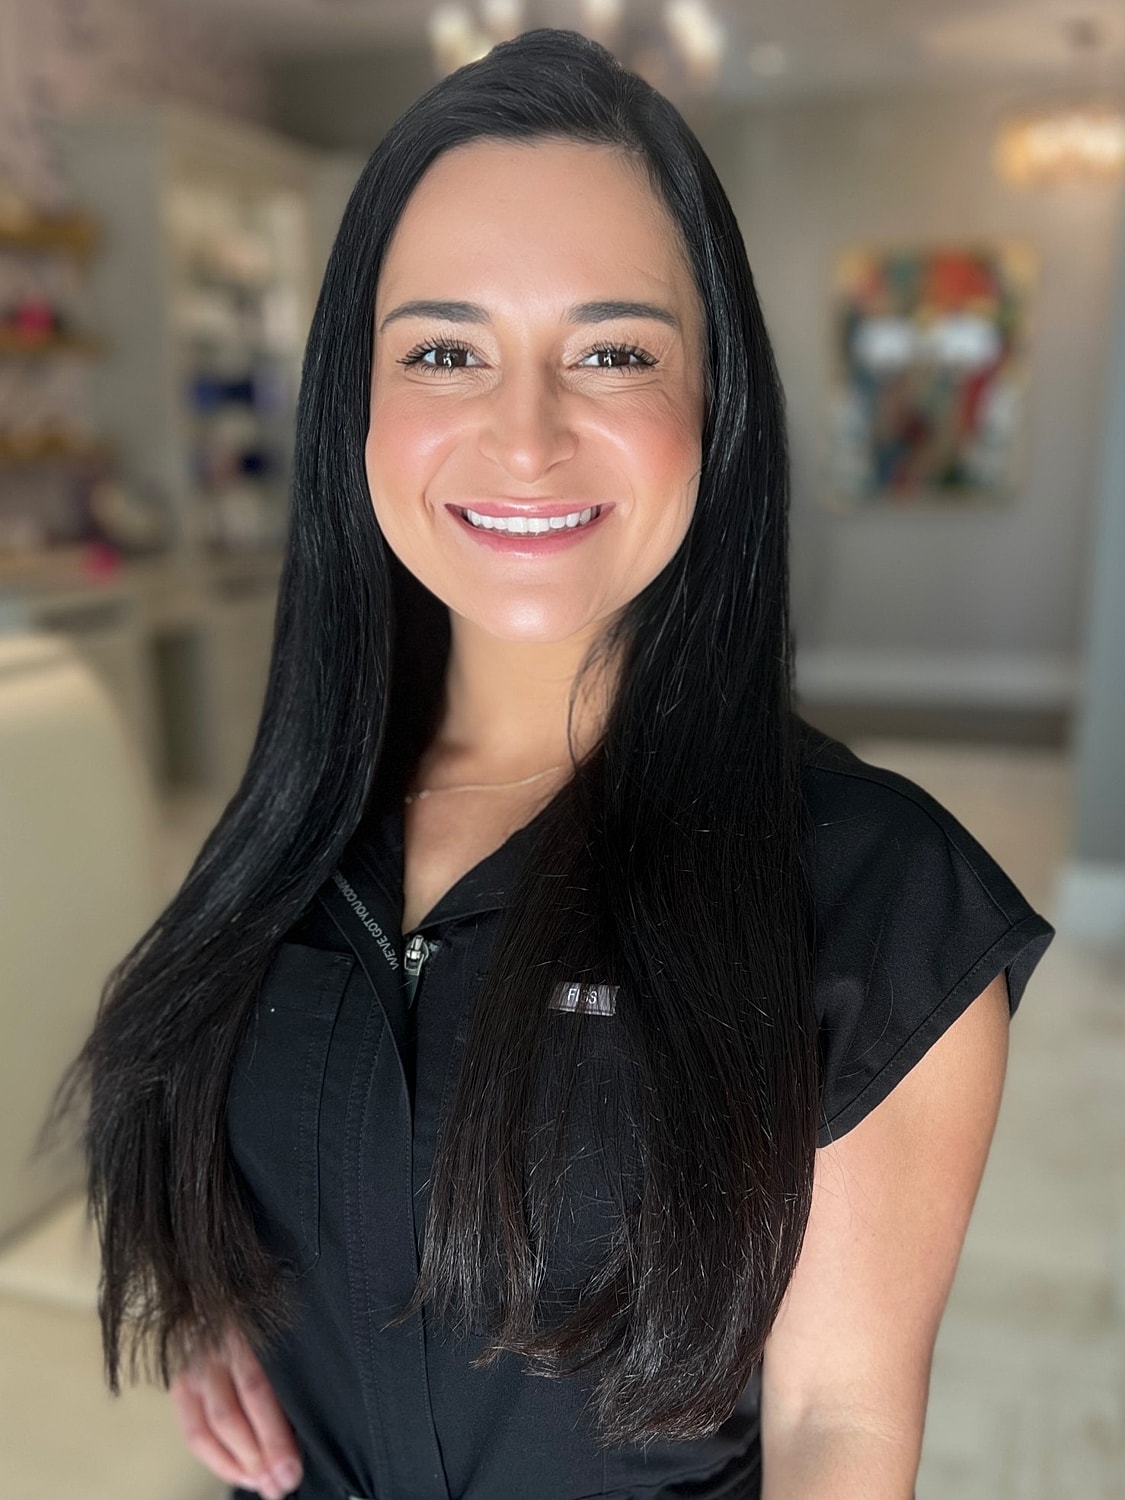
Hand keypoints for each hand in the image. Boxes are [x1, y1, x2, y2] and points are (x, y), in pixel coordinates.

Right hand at [169, 1326, 302, 1498]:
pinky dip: (214, 1458)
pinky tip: (237, 1471)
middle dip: (258, 1459)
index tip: (291, 1467)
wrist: (217, 1280)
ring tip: (261, 1483)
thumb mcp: (281, 1326)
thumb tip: (300, 1428)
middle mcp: (212, 1348)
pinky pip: (192, 1430)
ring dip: (235, 1465)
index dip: (273, 1435)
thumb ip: (287, 1370)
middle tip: (280, 1484)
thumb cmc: (263, 1309)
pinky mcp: (179, 1381)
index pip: (256, 1390)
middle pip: (230, 1416)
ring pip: (205, 1429)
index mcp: (243, 1329)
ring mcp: (191, 1365)